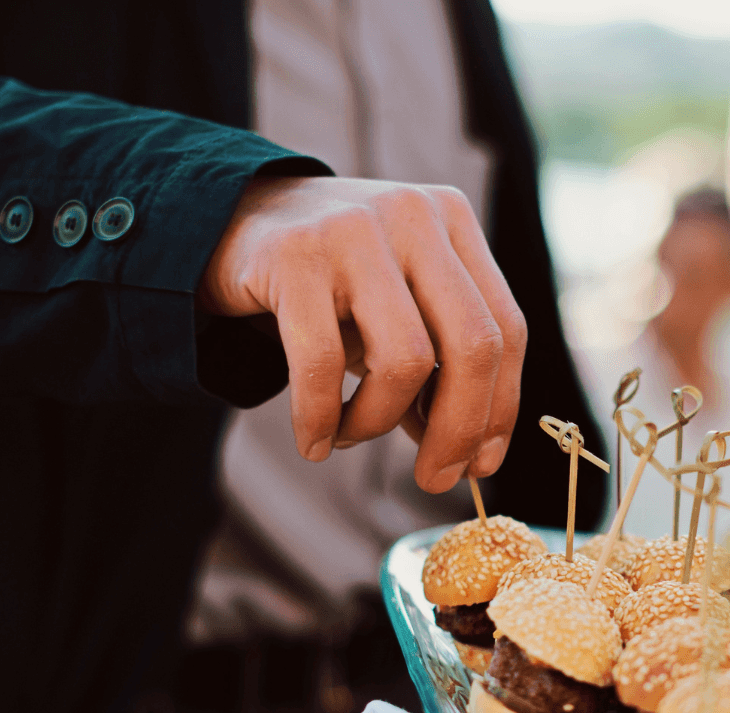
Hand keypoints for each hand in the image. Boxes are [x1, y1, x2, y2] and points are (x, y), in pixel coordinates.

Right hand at [200, 176, 524, 492]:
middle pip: (472, 344)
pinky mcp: (293, 254)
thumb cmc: (325, 283)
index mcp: (453, 221)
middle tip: (434, 478)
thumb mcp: (393, 310)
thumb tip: (467, 452)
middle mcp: (414, 216)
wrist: (224, 223)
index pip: (506, 328)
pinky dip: (320, 418)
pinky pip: (321, 363)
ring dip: (378, 423)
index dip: (501, 408)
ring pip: (404, 359)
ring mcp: (355, 228)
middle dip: (459, 430)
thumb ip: (434, 365)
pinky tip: (313, 441)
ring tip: (349, 436)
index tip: (482, 464)